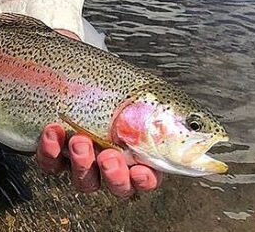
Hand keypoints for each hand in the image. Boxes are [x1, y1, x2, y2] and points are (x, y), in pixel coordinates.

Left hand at [35, 29, 162, 196]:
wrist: (74, 69)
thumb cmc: (113, 83)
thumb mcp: (141, 91)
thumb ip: (163, 108)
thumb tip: (205, 124)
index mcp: (136, 152)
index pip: (145, 178)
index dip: (144, 180)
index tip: (141, 171)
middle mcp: (109, 162)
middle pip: (116, 186)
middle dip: (114, 176)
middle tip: (109, 157)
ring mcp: (80, 160)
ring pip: (83, 180)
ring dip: (83, 164)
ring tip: (79, 140)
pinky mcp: (52, 153)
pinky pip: (50, 163)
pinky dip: (50, 150)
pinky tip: (53, 130)